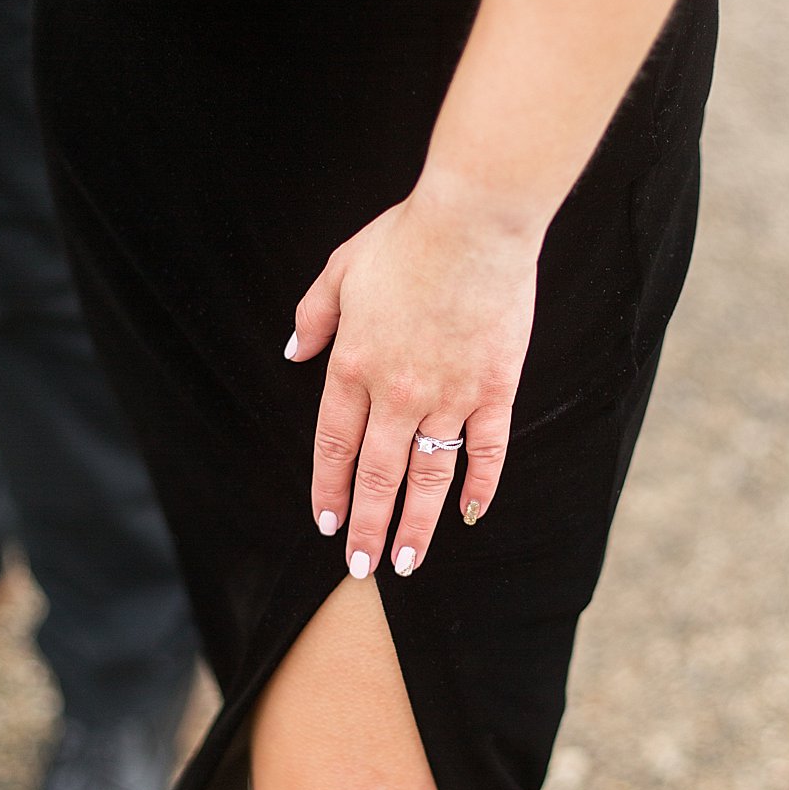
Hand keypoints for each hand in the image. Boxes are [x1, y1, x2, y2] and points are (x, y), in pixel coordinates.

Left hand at [288, 185, 543, 578]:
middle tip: (362, 567)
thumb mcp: (339, 271)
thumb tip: (294, 351)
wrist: (474, 222)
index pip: (334, 446)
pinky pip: (488, 449)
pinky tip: (472, 514)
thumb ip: (314, 316)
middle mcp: (397, 393)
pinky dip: (482, 484)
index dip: (330, 489)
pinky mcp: (495, 388)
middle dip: (367, 527)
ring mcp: (449, 395)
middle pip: (377, 475)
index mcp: (353, 367)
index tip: (328, 525)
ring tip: (405, 561)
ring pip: (429, 476)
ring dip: (416, 524)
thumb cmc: (404, 239)